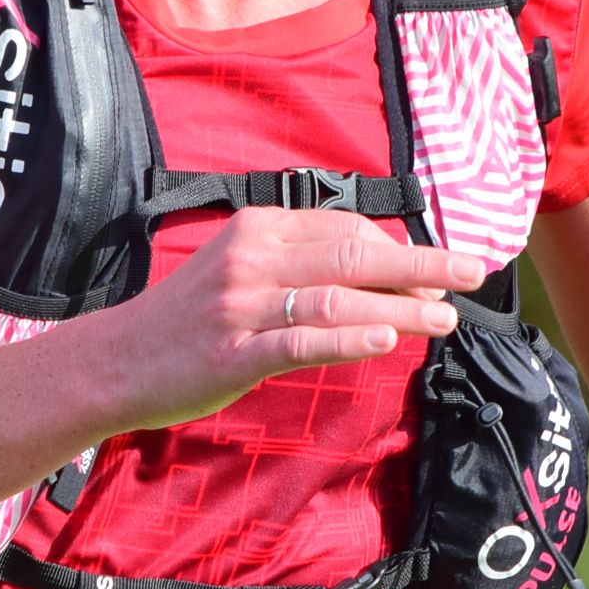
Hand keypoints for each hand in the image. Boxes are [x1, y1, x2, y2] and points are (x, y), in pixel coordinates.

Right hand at [91, 209, 485, 433]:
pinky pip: (303, 342)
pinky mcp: (234, 353)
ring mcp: (242, 306)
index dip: (400, 247)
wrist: (115, 361)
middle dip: (422, 265)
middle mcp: (252, 259)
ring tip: (444, 319)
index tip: (440, 267)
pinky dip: (350, 341)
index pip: (345, 228)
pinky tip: (388, 342)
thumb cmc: (186, 318)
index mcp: (257, 230)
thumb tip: (375, 263)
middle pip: (354, 254)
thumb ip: (298, 261)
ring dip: (400, 308)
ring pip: (339, 299)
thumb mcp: (238, 268)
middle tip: (472, 274)